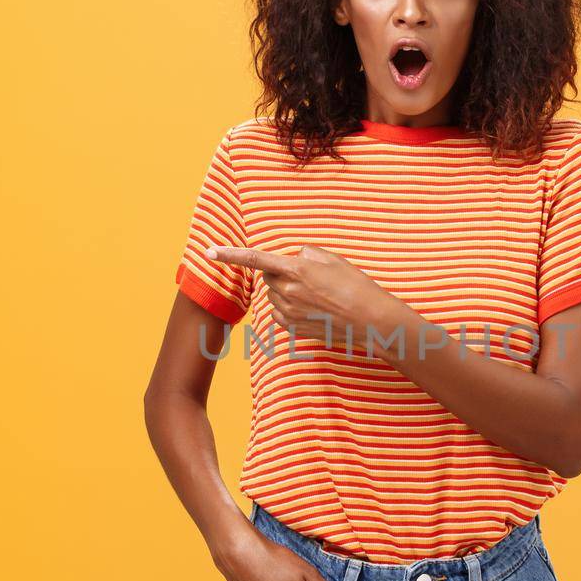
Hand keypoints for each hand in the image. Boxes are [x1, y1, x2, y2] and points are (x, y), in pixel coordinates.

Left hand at [205, 244, 399, 348]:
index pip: (256, 259)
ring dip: (287, 292)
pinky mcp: (293, 329)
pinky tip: (313, 310)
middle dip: (281, 274)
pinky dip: (290, 309)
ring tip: (318, 297)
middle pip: (269, 278)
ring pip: (275, 296)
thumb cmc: (357, 286)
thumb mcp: (335, 260)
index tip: (209, 252)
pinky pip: (280, 314)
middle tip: (309, 278)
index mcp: (296, 270)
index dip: (230, 254)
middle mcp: (288, 291)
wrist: (371, 321)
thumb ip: (307, 254)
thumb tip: (294, 258)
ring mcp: (289, 312)